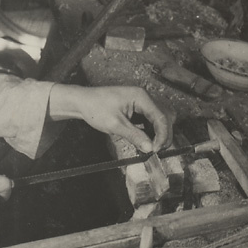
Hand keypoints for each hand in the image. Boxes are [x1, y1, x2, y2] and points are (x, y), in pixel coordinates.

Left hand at [49, 84, 174, 151]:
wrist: (82, 102)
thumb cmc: (96, 108)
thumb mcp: (115, 125)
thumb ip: (134, 136)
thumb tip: (150, 148)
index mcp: (141, 97)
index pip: (161, 116)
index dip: (162, 134)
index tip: (156, 149)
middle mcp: (145, 97)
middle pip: (165, 116)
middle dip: (164, 134)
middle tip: (156, 150)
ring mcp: (142, 102)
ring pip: (160, 118)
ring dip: (158, 133)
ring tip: (151, 147)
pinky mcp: (137, 108)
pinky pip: (150, 120)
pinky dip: (151, 131)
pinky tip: (145, 141)